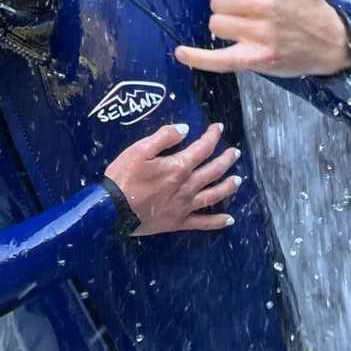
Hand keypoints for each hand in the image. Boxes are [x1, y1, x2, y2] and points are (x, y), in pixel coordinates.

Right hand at [103, 123, 241, 235]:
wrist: (112, 210)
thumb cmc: (123, 177)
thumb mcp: (139, 150)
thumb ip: (164, 137)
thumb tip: (185, 129)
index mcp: (178, 166)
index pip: (203, 148)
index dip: (213, 136)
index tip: (218, 128)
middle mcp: (187, 186)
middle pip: (214, 170)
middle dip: (226, 159)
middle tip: (235, 153)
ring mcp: (185, 206)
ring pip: (214, 195)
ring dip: (228, 186)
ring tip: (238, 180)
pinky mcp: (178, 222)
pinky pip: (203, 223)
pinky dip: (218, 221)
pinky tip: (229, 219)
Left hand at [175, 0, 350, 77]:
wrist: (328, 41)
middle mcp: (266, 5)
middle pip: (217, 3)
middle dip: (227, 6)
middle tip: (249, 11)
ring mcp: (262, 34)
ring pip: (216, 26)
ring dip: (225, 28)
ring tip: (246, 29)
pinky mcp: (257, 58)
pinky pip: (218, 59)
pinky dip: (197, 58)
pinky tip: (181, 52)